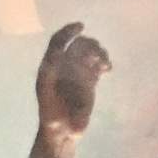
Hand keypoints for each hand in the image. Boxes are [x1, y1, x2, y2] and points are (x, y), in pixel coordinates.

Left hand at [35, 23, 109, 140]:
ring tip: (105, 65)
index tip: (81, 26)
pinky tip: (107, 69)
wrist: (60, 131)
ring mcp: (75, 72)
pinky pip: (95, 63)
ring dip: (99, 53)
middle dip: (90, 46)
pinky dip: (102, 62)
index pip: (57, 43)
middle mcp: (62, 67)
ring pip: (88, 52)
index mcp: (50, 68)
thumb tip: (70, 97)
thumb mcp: (58, 116)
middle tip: (101, 58)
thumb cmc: (54, 121)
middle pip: (77, 45)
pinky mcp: (86, 79)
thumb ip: (60, 103)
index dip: (67, 32)